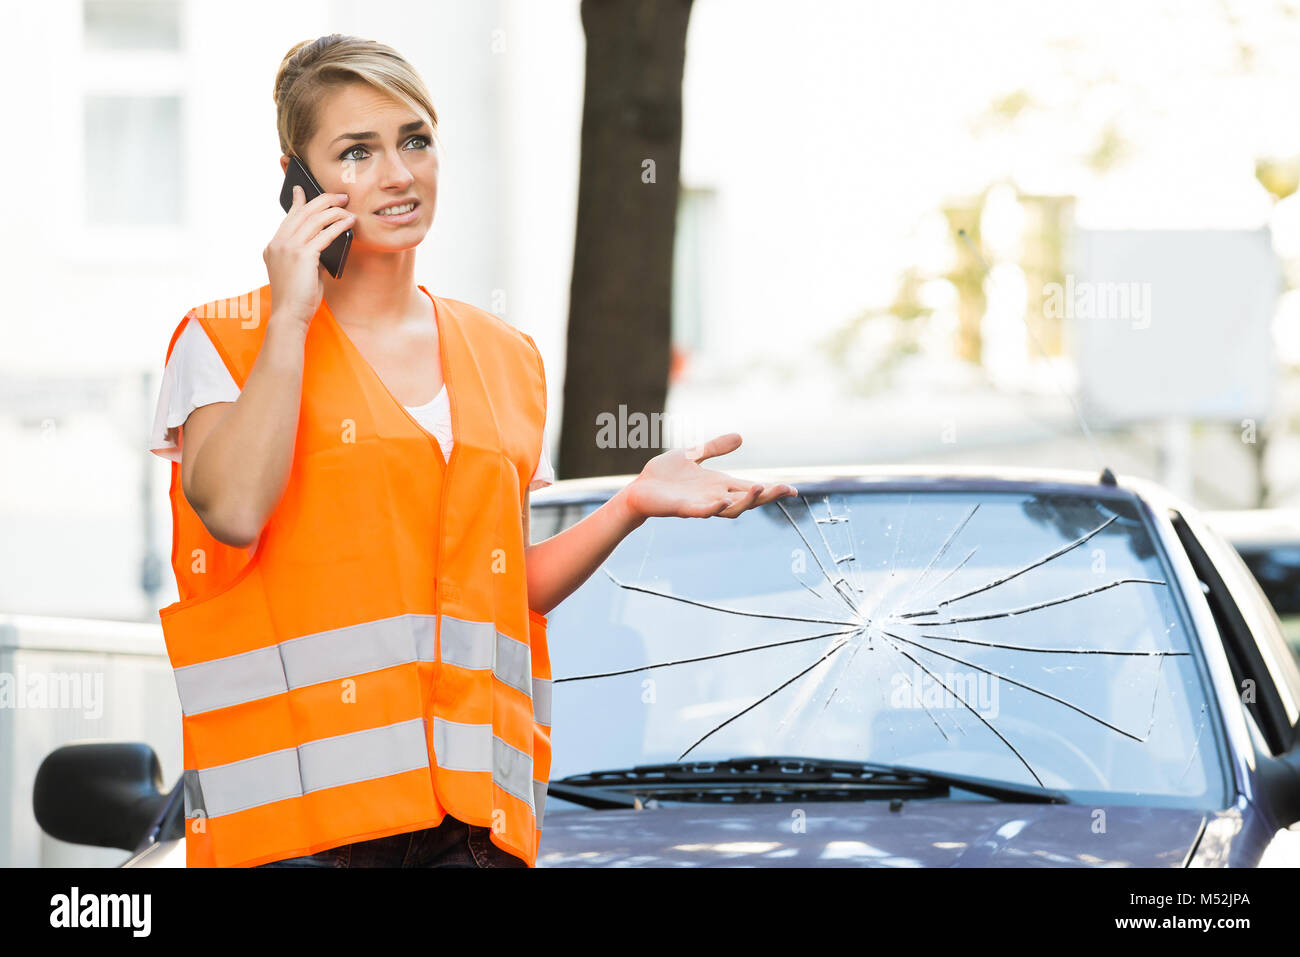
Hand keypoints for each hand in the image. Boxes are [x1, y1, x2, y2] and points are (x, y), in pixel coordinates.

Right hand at [264, 184, 353, 330]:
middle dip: (323, 201)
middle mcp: (278, 243)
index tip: (302, 189)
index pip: (288, 217)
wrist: (290, 315)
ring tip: (348, 209)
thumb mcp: (299, 270)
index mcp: (274, 246)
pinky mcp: (302, 255)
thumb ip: (307, 254)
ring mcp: (288, 248)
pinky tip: (349, 223)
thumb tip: (326, 240)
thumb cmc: (298, 298)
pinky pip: (324, 234)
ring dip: (334, 211)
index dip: (298, 201)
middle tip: (340, 196)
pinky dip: (339, 226)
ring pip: (314, 219)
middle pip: (303, 212)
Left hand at [622, 433, 797, 519]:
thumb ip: (714, 448)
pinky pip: (700, 512)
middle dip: (766, 495)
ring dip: (745, 501)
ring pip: (728, 509)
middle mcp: (714, 497)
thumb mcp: (693, 455)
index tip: (793, 489)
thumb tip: (740, 437)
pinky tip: (721, 501)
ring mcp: (699, 505)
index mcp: (718, 485)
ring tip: (759, 488)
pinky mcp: (682, 509)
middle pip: (747, 501)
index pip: (750, 489)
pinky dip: (712, 508)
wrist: (638, 488)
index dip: (772, 489)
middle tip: (786, 489)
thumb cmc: (664, 475)